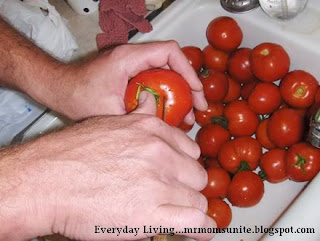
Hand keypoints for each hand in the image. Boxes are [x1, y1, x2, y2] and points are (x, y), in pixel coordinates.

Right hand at [1, 91, 214, 239]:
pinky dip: (200, 229)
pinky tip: (199, 232)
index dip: (185, 165)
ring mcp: (159, 183)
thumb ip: (139, 114)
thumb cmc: (72, 153)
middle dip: (187, 186)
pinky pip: (195, 223)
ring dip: (189, 208)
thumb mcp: (111, 121)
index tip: (179, 174)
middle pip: (197, 175)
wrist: (46, 180)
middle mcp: (159, 153)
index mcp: (152, 131)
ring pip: (197, 200)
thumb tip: (151, 101)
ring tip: (178, 214)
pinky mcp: (153, 214)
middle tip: (173, 195)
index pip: (191, 150)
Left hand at [52, 41, 206, 123]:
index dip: (187, 70)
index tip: (196, 90)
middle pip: (172, 63)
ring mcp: (132, 65)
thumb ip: (135, 118)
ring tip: (186, 115)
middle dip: (189, 85)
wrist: (59, 89)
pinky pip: (155, 80)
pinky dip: (166, 95)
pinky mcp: (130, 74)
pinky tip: (169, 113)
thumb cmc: (75, 94)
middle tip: (196, 107)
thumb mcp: (109, 113)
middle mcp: (132, 57)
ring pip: (166, 73)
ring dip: (179, 92)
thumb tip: (162, 128)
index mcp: (128, 58)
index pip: (169, 52)